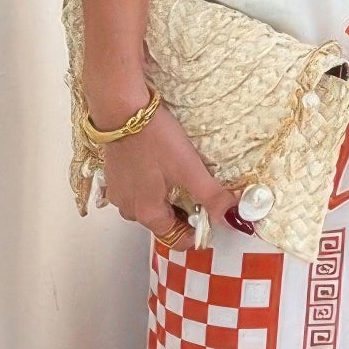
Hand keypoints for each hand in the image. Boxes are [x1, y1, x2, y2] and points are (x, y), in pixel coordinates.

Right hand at [99, 100, 242, 250]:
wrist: (121, 108)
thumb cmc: (154, 139)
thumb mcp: (190, 169)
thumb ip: (213, 197)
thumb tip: (234, 220)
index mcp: (147, 213)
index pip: (176, 239)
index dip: (197, 231)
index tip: (210, 214)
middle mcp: (128, 208)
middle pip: (163, 223)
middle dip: (184, 212)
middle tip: (199, 189)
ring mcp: (118, 192)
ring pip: (150, 206)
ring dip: (167, 198)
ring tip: (181, 175)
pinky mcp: (114, 175)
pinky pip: (137, 190)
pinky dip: (152, 185)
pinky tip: (161, 166)